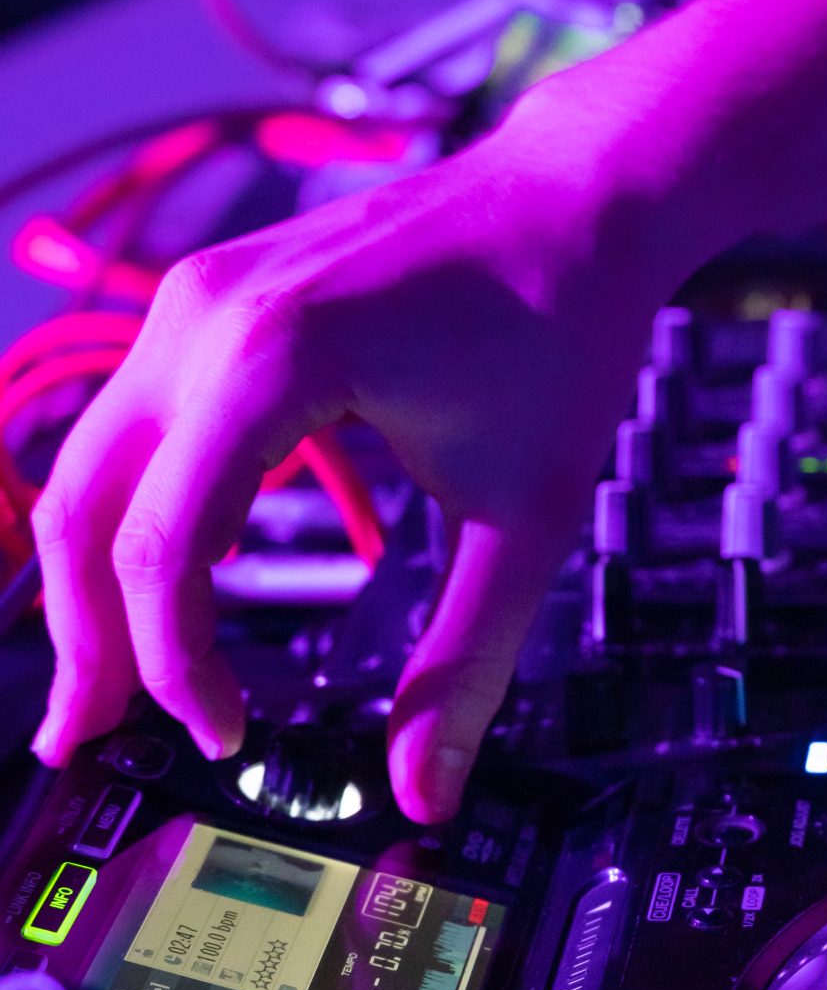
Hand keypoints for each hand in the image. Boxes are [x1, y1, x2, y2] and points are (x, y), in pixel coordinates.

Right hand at [29, 58, 701, 821]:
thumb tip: (428, 793)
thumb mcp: (527, 514)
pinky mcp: (209, 298)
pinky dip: (126, 510)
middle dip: (85, 637)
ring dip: (88, 578)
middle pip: (86, 506)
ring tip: (105, 683)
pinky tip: (148, 583)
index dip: (178, 665)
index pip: (163, 548)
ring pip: (92, 462)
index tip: (227, 735)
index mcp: (268, 359)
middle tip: (84, 743)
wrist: (579, 196)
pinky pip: (134, 421)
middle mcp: (204, 317)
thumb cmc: (562, 329)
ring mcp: (195, 297)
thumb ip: (466, 661)